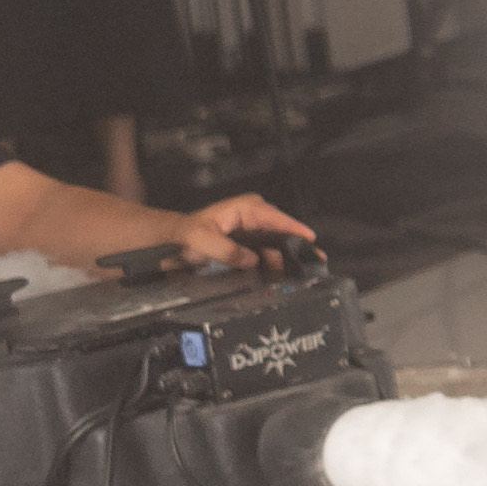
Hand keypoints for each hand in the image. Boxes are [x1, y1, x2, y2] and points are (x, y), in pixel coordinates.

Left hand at [146, 193, 313, 271]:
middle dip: (294, 250)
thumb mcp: (201, 240)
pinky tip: (280, 276)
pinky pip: (269, 251)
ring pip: (278, 244)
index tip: (312, 243)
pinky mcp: (254, 241)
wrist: (174, 238)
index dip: (296, 232)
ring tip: (296, 277)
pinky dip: (274, 264)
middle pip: (283, 232)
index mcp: (248, 208)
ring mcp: (257, 228)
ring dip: (284, 260)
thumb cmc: (186, 234)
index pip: (278, 219)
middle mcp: (258, 215)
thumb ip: (225, 250)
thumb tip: (253, 260)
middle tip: (308, 268)